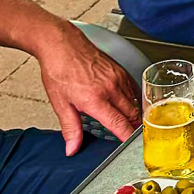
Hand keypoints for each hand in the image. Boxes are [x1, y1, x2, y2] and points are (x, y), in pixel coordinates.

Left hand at [33, 22, 139, 154]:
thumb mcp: (59, 103)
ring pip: (135, 102)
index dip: (127, 138)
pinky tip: (127, 105)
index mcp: (95, 100)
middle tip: (130, 139)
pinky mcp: (120, 70)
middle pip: (132, 115)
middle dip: (133, 129)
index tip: (131, 149)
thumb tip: (72, 148)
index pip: (119, 124)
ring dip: (134, 115)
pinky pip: (133, 89)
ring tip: (130, 124)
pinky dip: (134, 100)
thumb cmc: (58, 70)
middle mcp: (110, 88)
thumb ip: (70, 128)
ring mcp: (117, 78)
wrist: (61, 44)